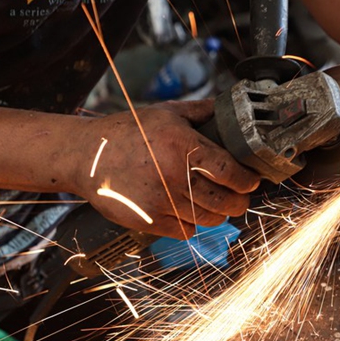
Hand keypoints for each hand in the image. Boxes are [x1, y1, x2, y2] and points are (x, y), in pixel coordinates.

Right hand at [76, 100, 259, 238]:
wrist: (87, 155)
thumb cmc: (127, 131)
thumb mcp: (167, 112)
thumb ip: (202, 111)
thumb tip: (231, 109)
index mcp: (182, 146)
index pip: (230, 172)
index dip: (247, 181)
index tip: (252, 182)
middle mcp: (174, 175)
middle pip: (224, 201)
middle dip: (240, 202)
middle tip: (241, 198)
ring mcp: (161, 201)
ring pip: (208, 219)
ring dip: (219, 215)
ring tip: (219, 206)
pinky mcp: (149, 220)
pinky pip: (186, 231)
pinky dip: (194, 225)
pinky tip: (192, 213)